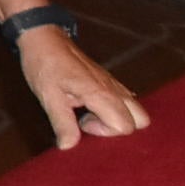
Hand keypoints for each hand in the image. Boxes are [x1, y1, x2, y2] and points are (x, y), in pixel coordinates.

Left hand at [16, 25, 149, 148]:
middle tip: (88, 121)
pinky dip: (117, 110)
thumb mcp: (48, 97)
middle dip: (118, 129)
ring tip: (89, 114)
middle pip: (141, 121)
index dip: (105, 132)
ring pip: (137, 111)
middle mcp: (114, 89)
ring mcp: (114, 84)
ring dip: (118, 119)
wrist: (43, 38)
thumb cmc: (44, 65)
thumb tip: (69, 147)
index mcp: (101, 93)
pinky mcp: (110, 81)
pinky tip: (92, 107)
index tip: (82, 122)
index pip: (125, 126)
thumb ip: (62, 123)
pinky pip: (127, 100)